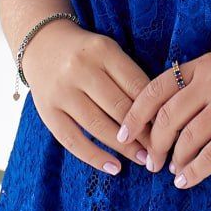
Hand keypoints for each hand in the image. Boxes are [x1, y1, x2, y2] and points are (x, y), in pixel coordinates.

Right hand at [22, 21, 153, 175]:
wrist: (42, 43)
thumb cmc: (86, 52)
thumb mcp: (108, 52)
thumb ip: (128, 76)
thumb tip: (157, 113)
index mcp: (103, 50)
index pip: (135, 84)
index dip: (153, 110)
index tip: (168, 128)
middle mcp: (80, 69)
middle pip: (119, 107)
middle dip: (142, 132)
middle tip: (159, 151)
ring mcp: (62, 91)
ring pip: (98, 125)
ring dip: (124, 147)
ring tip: (142, 159)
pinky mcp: (47, 111)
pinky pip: (73, 140)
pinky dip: (95, 157)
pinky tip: (114, 167)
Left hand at [116, 40, 210, 189]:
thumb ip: (207, 82)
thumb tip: (179, 113)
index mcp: (207, 62)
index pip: (157, 86)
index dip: (135, 112)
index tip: (123, 132)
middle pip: (167, 116)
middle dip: (152, 143)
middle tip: (149, 162)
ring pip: (187, 138)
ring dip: (174, 160)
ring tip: (172, 172)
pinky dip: (195, 171)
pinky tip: (187, 180)